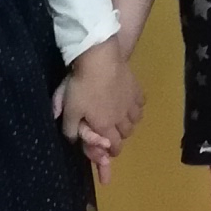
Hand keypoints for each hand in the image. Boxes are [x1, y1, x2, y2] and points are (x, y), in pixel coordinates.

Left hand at [55, 39, 142, 177]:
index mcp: (105, 126)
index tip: (109, 150)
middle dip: (120, 137)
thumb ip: (69, 129)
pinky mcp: (136, 88)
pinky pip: (141, 103)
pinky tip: (130, 102)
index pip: (115, 146)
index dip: (112, 151)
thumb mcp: (69, 110)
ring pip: (136, 120)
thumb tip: (72, 140)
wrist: (100, 59)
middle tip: (112, 132)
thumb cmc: (82, 86)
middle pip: (127, 134)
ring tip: (122, 117)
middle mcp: (121, 118)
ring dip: (129, 122)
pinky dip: (136, 106)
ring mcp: (131, 103)